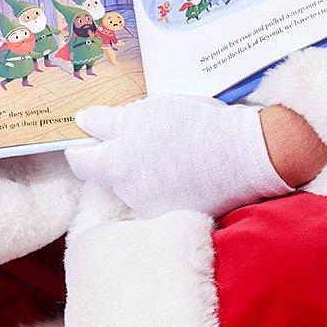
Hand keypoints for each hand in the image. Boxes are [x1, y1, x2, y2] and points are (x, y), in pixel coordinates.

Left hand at [65, 94, 292, 219]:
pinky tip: (182, 168)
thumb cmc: (197, 126)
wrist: (245, 156)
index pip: (81, 160)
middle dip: (115, 155)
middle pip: (107, 173)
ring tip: (168, 149)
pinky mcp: (173, 214)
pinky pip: (156, 195)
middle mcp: (128, 192)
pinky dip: (162, 182)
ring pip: (132, 184)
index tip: (90, 133)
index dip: (82, 144)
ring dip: (140, 169)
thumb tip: (85, 121)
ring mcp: (151, 206)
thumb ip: (111, 121)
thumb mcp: (150, 111)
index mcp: (117, 165)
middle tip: (137, 135)